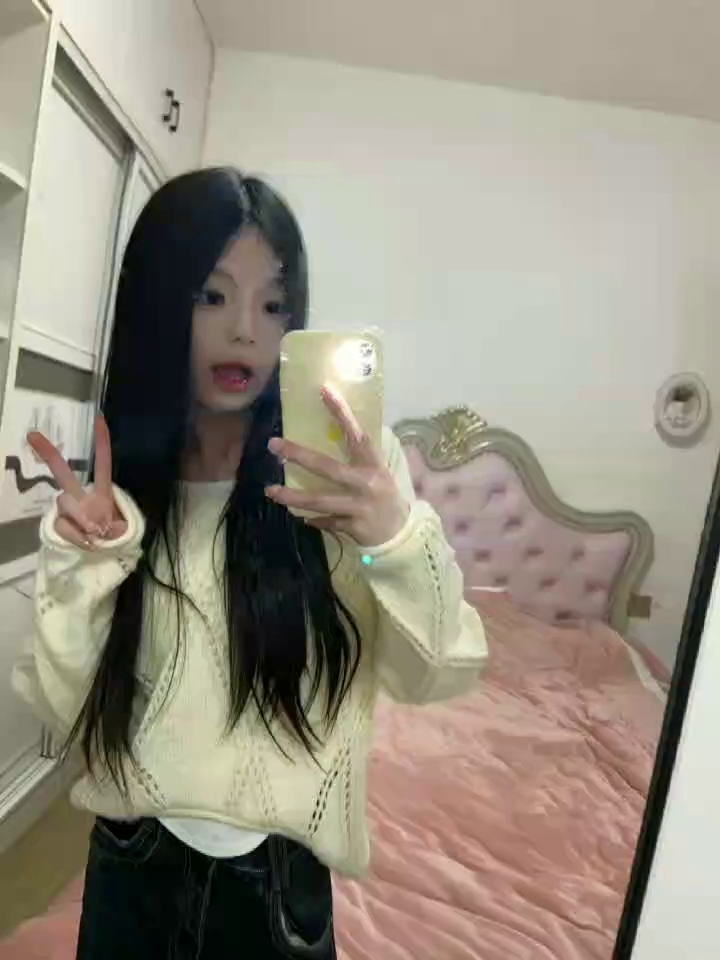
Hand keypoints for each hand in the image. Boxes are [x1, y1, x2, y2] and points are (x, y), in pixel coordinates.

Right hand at [27, 416, 126, 547]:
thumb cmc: (115, 539)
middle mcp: (82, 496)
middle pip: (64, 473)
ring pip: (64, 502)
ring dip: (80, 516)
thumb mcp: (122, 531)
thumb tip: (91, 528)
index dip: (102, 443)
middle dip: (49, 454)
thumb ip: (110, 526)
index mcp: (103, 493)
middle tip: (32, 435)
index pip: (103, 464)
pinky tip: (87, 542)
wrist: (103, 559)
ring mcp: (68, 510)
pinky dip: (75, 535)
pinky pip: (62, 525)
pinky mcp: (59, 525)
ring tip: (95, 533)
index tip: (99, 418)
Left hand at [265, 385, 409, 547]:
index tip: (324, 391)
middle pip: (327, 467)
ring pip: (320, 500)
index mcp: (373, 465)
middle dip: (298, 455)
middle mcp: (366, 483)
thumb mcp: (378, 473)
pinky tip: (300, 516)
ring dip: (293, 496)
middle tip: (273, 444)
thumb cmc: (385, 496)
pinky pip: (327, 522)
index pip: (356, 434)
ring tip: (270, 491)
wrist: (402, 533)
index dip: (342, 412)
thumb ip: (358, 458)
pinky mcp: (353, 527)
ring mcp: (359, 507)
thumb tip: (334, 433)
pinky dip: (314, 520)